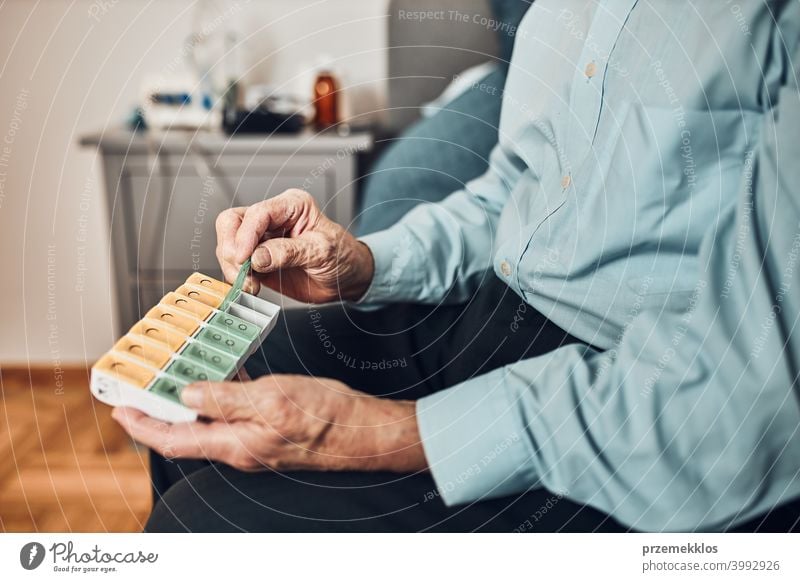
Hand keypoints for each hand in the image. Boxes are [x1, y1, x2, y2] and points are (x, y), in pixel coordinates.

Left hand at [111, 375, 426, 472]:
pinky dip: (219, 393)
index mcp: (234, 443)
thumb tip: (187, 394)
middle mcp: (239, 445)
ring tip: (172, 376)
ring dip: (187, 402)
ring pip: (209, 421)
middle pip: (186, 433)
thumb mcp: (270, 399)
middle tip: (140, 390)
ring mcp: (254, 437)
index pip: (174, 440)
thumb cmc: (322, 417)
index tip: (120, 410)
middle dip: (158, 414)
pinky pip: (234, 411)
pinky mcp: (268, 427)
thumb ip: (225, 398)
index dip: (143, 426)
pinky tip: (220, 372)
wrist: (359, 430)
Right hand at [216, 189, 374, 302]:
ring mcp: (262, 239)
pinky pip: (235, 265)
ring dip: (233, 267)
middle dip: (231, 248)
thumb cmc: (343, 257)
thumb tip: (257, 257)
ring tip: (252, 284)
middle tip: (242, 272)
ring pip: (228, 245)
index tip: (244, 258)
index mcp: (291, 205)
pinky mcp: (257, 259)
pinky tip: (251, 286)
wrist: (348, 279)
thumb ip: (289, 252)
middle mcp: (273, 218)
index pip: (257, 213)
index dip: (246, 235)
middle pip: (232, 223)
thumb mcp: (321, 252)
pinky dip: (236, 277)